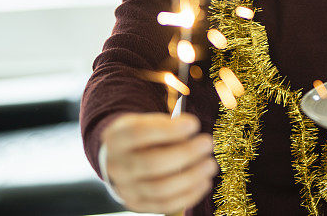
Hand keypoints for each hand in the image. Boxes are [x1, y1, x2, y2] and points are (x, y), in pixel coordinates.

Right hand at [101, 112, 217, 213]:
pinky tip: (204, 182)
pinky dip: (189, 196)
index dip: (168, 129)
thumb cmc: (143, 134)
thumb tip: (194, 127)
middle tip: (208, 143)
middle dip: (185, 154)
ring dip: (191, 177)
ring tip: (211, 164)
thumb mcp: (145, 120)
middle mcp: (117, 165)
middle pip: (151, 164)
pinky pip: (165, 206)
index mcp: (116, 137)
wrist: (118, 158)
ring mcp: (126, 188)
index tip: (194, 123)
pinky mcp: (137, 205)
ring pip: (160, 189)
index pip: (139, 133)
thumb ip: (166, 123)